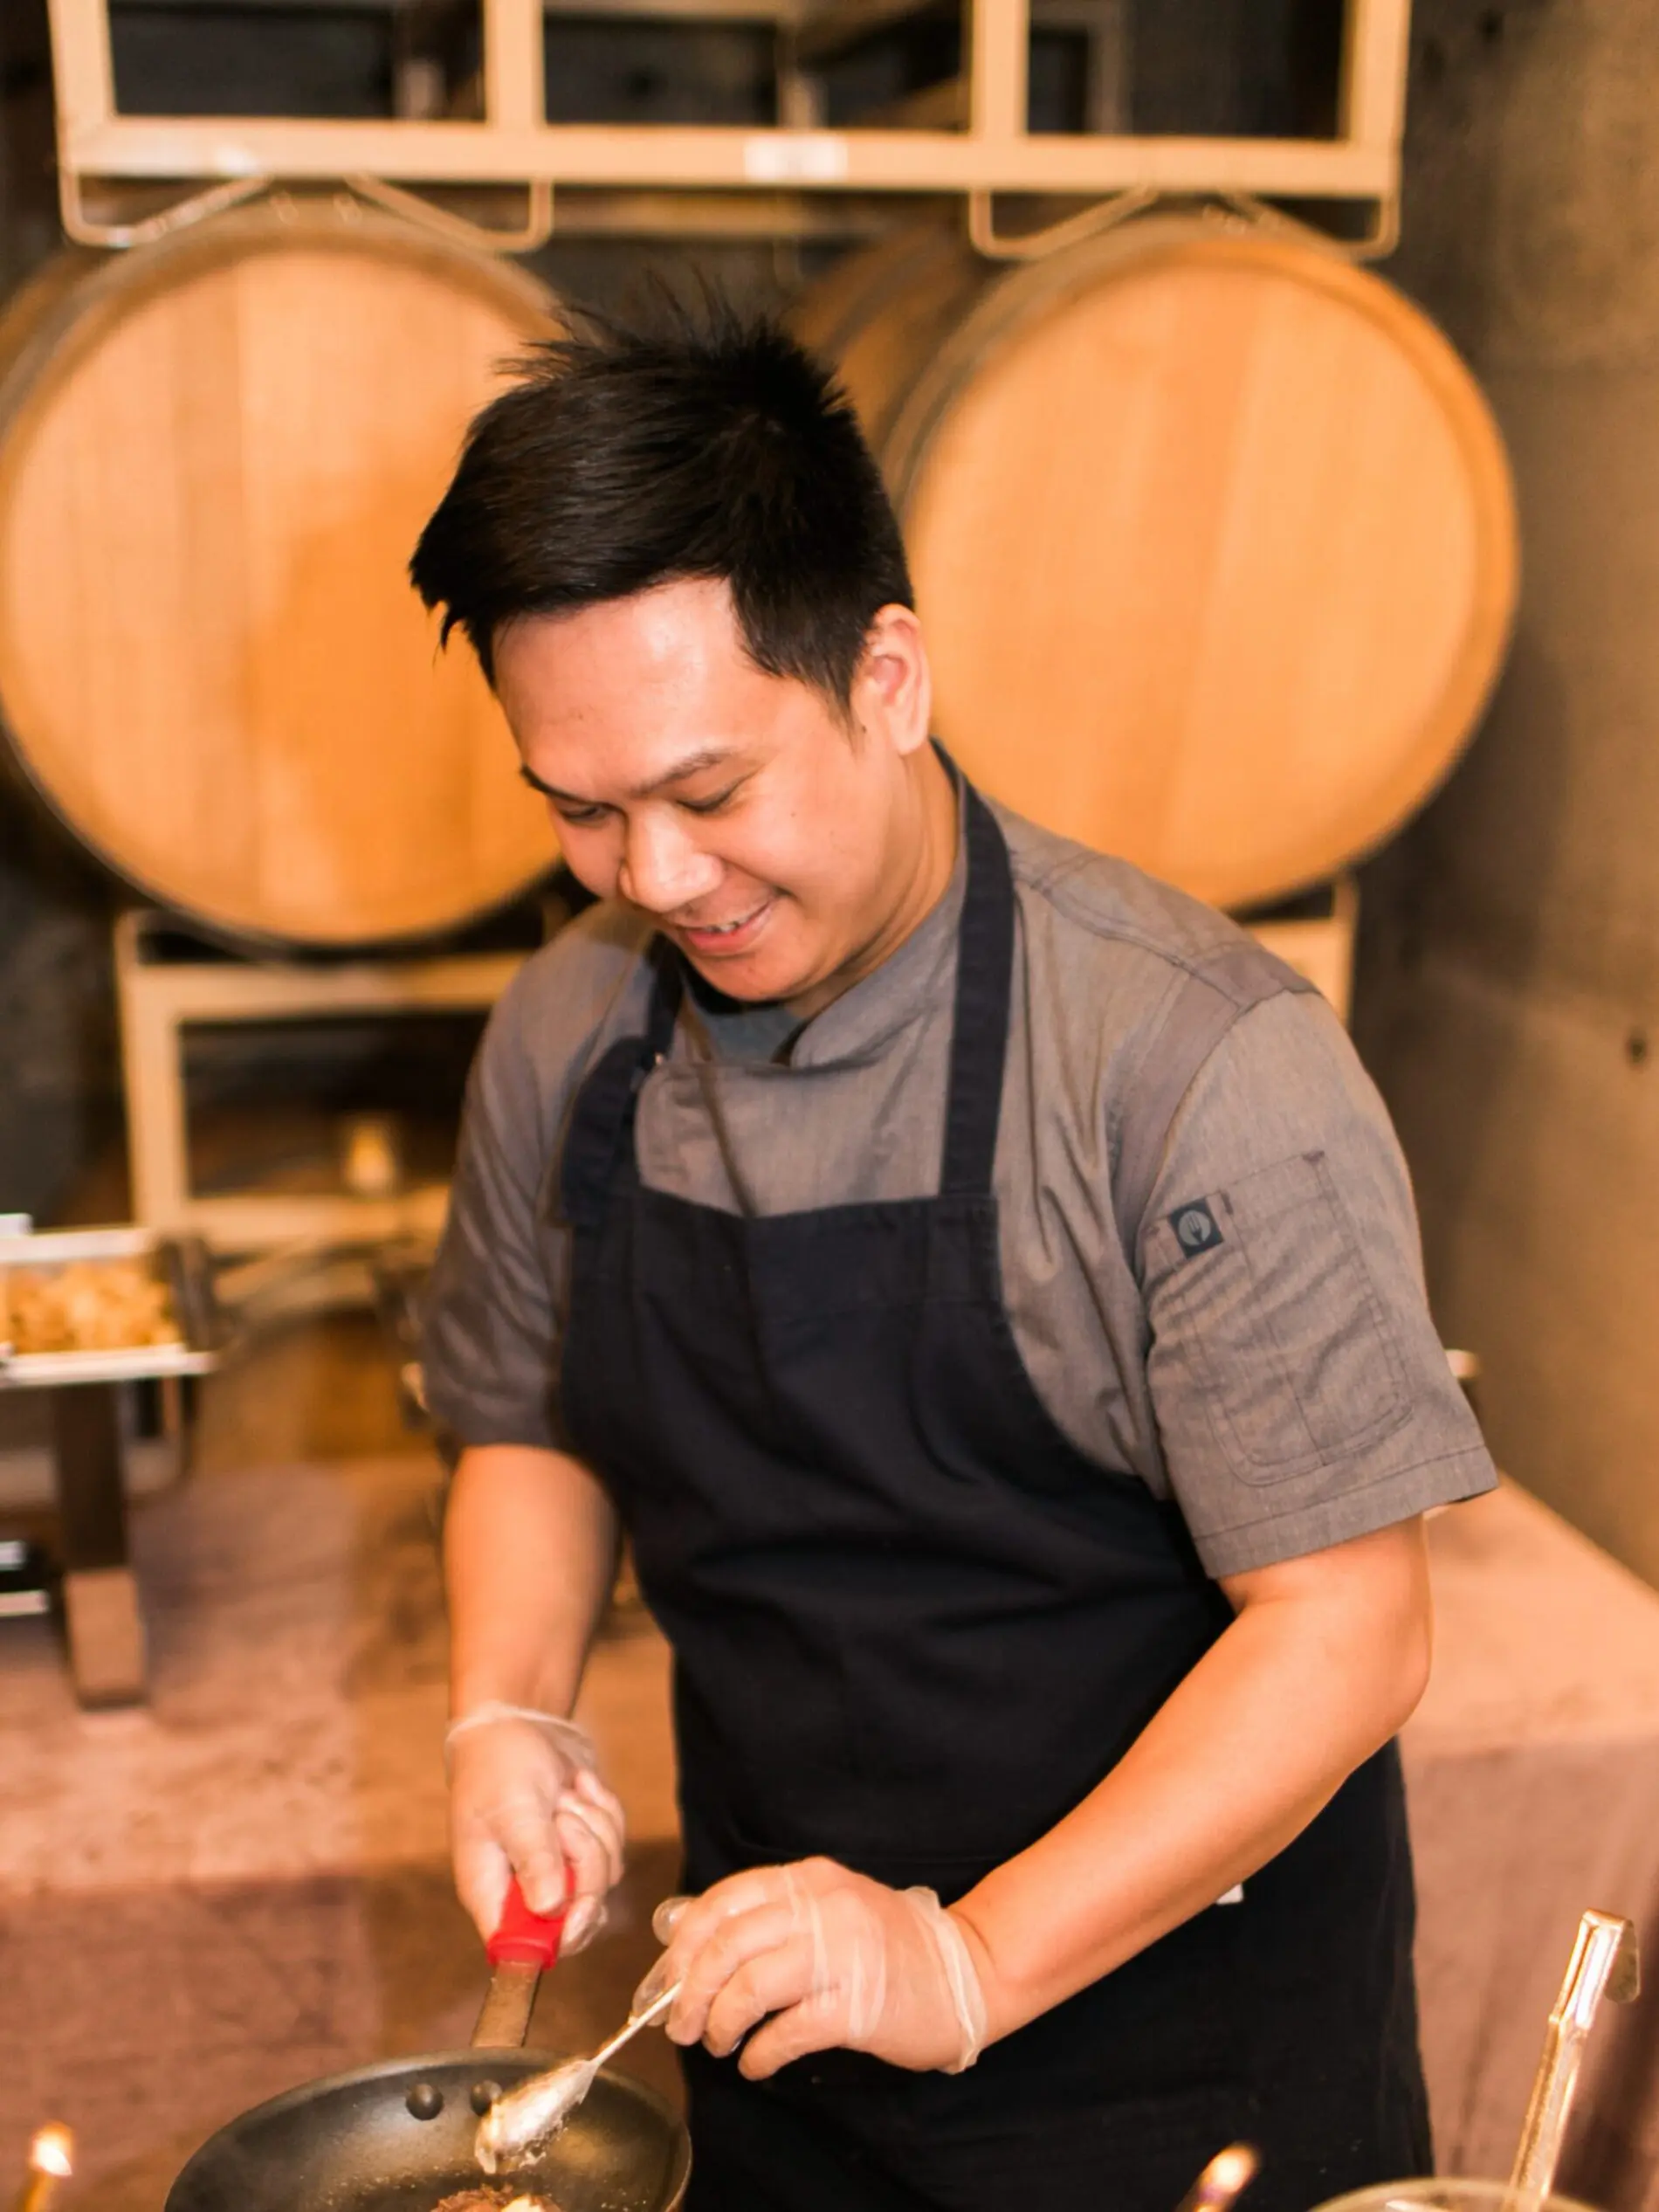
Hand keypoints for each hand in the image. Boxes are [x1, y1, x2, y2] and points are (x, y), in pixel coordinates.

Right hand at [447, 1703, 624, 1951]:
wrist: (518, 1722)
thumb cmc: (499, 1765)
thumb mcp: (514, 1808)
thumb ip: (533, 1858)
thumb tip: (550, 1909)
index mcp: (492, 1893)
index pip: (524, 1949)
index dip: (558, 1940)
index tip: (580, 1907)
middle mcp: (525, 1891)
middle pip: (578, 1915)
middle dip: (586, 1861)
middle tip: (565, 1817)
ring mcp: (560, 1869)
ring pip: (604, 1876)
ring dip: (594, 1827)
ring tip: (563, 1794)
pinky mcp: (585, 1845)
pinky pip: (616, 1846)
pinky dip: (605, 1811)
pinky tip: (579, 1785)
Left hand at [635, 1858, 986, 2078]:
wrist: (966, 1972)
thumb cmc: (886, 1946)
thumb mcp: (829, 1909)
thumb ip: (772, 1917)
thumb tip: (690, 1944)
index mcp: (809, 1880)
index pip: (723, 1902)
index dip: (683, 1946)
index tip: (665, 1982)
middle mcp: (823, 1907)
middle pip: (727, 1946)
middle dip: (691, 1992)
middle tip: (682, 2025)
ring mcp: (843, 1954)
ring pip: (749, 1988)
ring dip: (719, 2023)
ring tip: (719, 2043)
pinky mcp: (859, 2006)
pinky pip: (786, 2032)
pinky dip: (759, 2055)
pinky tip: (757, 2064)